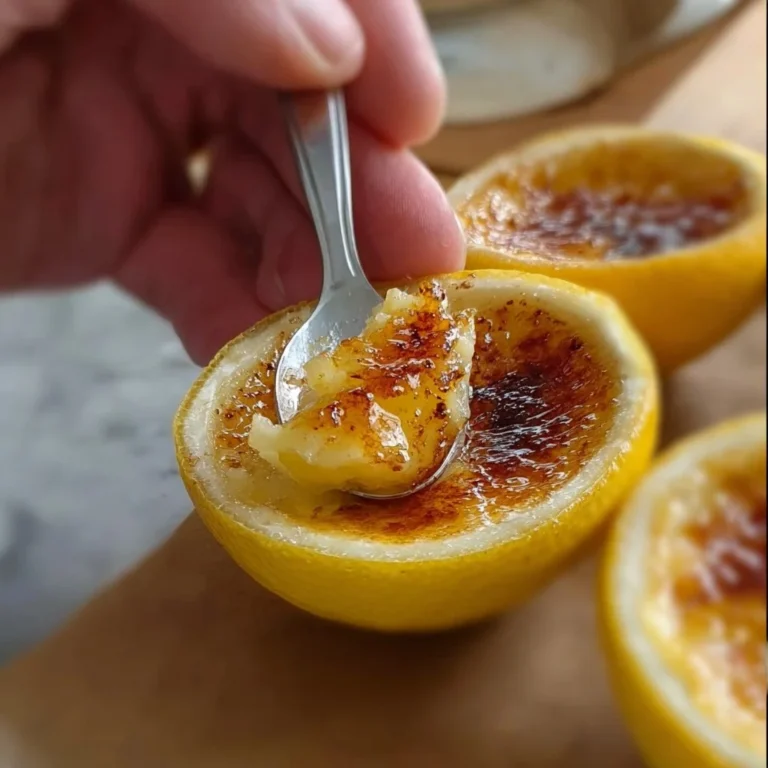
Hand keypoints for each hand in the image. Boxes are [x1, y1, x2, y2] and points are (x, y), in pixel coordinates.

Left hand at [0, 0, 463, 363]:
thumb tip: (326, 50)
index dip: (370, 39)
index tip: (411, 116)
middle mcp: (148, 26)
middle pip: (295, 102)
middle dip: (363, 184)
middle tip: (422, 258)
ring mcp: (128, 124)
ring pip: (257, 196)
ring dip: (311, 268)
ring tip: (354, 330)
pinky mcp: (105, 215)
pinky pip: (194, 264)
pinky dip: (238, 312)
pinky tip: (268, 355)